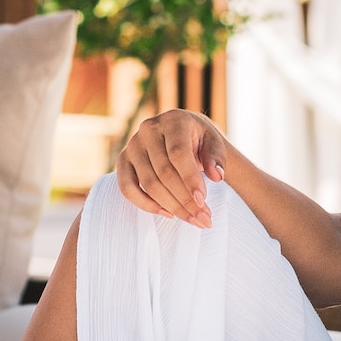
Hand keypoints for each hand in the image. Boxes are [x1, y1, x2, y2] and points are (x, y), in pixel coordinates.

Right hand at [117, 111, 227, 227]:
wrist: (182, 135)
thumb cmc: (200, 141)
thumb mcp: (214, 143)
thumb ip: (216, 157)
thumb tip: (216, 176)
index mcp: (173, 121)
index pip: (178, 153)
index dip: (190, 179)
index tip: (202, 200)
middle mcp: (149, 129)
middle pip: (163, 172)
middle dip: (184, 199)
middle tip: (203, 218)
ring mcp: (133, 145)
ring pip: (147, 183)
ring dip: (170, 206)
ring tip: (192, 219)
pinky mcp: (123, 160)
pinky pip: (127, 188)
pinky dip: (146, 204)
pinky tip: (168, 213)